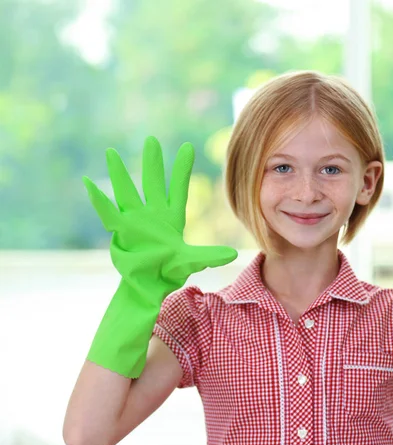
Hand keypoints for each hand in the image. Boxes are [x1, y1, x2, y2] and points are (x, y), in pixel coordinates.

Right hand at [82, 136, 236, 286]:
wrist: (148, 286)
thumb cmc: (170, 272)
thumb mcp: (191, 262)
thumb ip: (208, 257)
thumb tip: (233, 255)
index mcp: (173, 218)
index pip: (178, 189)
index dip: (181, 169)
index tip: (187, 147)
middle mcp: (153, 215)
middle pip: (152, 184)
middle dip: (152, 163)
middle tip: (152, 140)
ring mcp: (136, 221)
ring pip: (127, 192)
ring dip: (119, 173)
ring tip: (111, 152)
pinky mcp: (121, 231)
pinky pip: (109, 213)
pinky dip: (99, 199)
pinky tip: (89, 183)